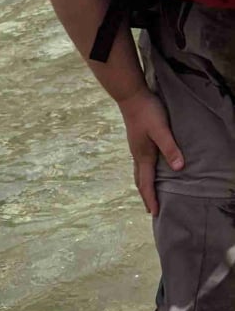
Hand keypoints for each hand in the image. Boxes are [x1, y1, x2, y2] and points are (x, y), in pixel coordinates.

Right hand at [117, 86, 183, 215]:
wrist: (131, 97)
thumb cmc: (147, 111)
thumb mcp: (161, 129)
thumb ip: (170, 148)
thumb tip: (179, 168)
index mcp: (144, 157)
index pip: (147, 184)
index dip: (151, 199)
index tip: (155, 213)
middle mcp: (137, 156)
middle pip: (140, 182)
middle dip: (146, 197)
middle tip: (151, 210)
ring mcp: (135, 150)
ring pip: (139, 174)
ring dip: (143, 186)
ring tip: (149, 194)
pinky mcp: (137, 143)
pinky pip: (139, 165)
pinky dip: (143, 175)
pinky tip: (147, 171)